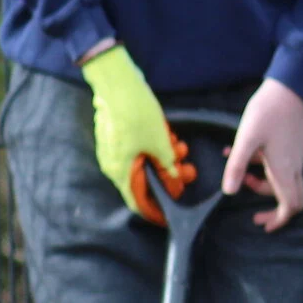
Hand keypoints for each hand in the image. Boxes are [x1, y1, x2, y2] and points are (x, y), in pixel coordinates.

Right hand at [81, 45, 187, 223]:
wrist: (117, 84)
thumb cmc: (136, 113)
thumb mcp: (160, 142)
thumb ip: (168, 167)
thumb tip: (176, 186)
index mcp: (122, 172)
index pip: (139, 202)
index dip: (156, 212)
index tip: (170, 218)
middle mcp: (114, 167)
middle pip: (145, 183)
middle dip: (169, 177)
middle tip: (188, 171)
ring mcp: (114, 152)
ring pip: (144, 165)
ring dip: (165, 159)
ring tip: (180, 146)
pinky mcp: (118, 139)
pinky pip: (139, 152)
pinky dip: (154, 149)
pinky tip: (167, 135)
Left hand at [226, 77, 302, 229]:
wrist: (289, 86)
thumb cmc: (268, 111)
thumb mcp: (246, 140)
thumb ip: (237, 167)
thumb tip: (229, 192)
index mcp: (284, 169)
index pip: (291, 205)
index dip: (280, 220)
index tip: (263, 225)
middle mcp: (294, 165)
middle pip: (289, 197)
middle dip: (271, 209)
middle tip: (253, 214)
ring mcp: (295, 155)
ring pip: (281, 181)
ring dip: (261, 184)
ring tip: (240, 172)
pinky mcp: (291, 145)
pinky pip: (279, 165)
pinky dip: (262, 167)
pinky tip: (241, 154)